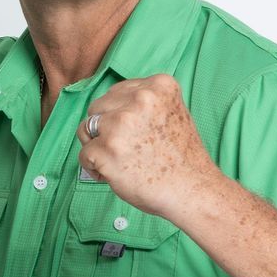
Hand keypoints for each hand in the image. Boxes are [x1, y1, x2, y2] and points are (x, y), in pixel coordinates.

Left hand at [76, 75, 221, 219]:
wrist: (193, 191)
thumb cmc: (181, 158)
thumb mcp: (171, 113)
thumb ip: (143, 103)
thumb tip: (107, 107)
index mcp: (159, 86)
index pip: (117, 93)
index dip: (119, 115)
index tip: (134, 134)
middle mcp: (140, 99)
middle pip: (97, 107)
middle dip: (104, 129)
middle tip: (125, 149)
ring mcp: (121, 124)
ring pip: (86, 128)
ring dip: (96, 146)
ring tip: (118, 160)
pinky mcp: (107, 149)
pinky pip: (84, 154)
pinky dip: (94, 168)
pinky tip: (114, 175)